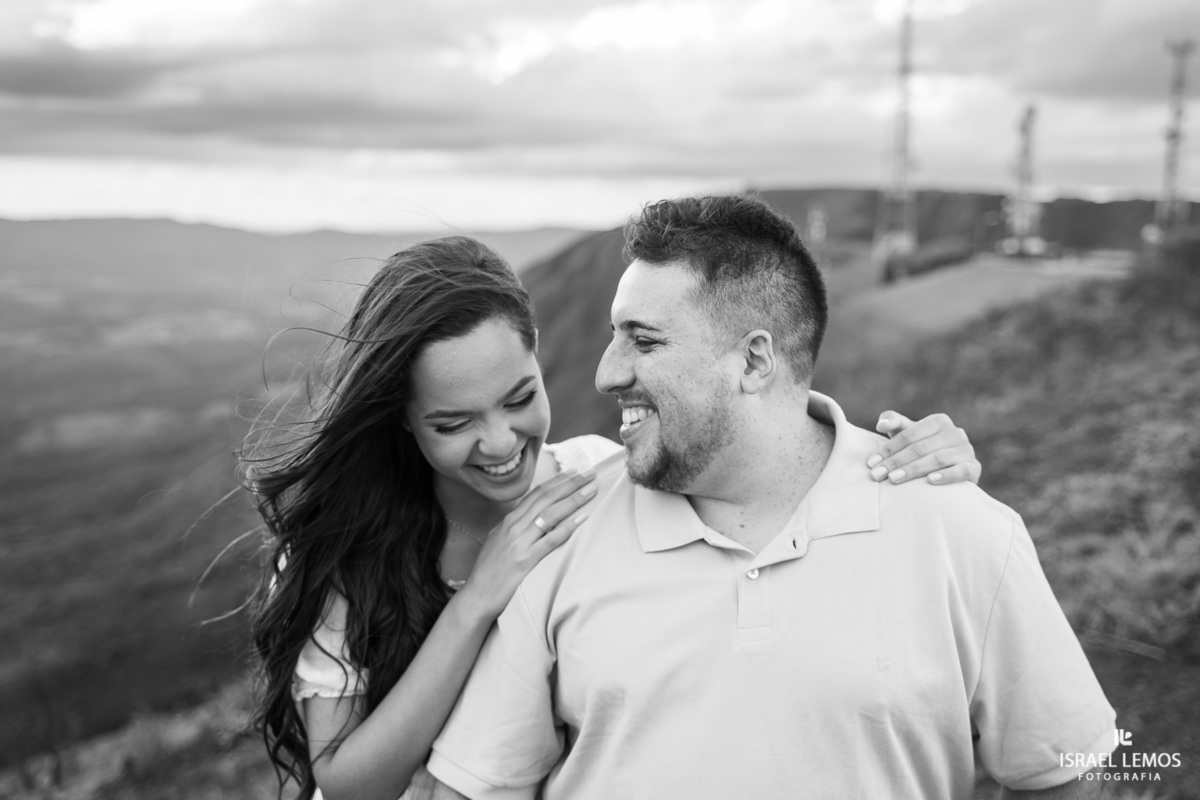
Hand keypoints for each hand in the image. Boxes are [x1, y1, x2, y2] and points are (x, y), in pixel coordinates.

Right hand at [457, 468, 596, 619]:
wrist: (477, 596)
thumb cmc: (489, 571)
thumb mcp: (499, 540)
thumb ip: (515, 526)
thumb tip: (531, 515)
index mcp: (509, 520)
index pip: (537, 494)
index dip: (557, 481)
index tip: (574, 472)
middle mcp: (514, 526)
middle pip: (547, 498)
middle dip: (570, 483)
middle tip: (590, 473)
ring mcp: (519, 542)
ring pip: (551, 513)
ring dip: (573, 499)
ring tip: (592, 490)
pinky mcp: (525, 560)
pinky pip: (551, 539)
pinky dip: (568, 526)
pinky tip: (582, 518)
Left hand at [866, 411, 980, 484]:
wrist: (951, 472)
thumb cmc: (923, 450)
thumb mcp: (908, 434)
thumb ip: (894, 423)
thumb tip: (881, 424)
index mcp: (938, 421)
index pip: (908, 435)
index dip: (888, 449)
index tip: (870, 463)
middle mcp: (955, 432)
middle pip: (920, 448)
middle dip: (896, 462)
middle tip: (877, 475)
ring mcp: (967, 450)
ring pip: (937, 459)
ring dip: (913, 470)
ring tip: (893, 479)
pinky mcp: (974, 468)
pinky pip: (960, 471)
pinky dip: (946, 475)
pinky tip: (930, 481)